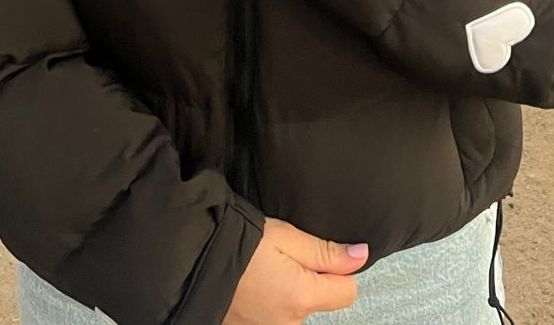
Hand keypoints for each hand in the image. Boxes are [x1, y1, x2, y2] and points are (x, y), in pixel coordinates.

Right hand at [224, 219, 366, 324]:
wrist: (193, 261)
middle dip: (309, 281)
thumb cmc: (238, 243)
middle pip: (319, 302)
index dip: (338, 270)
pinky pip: (275, 318)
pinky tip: (253, 286)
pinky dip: (269, 303)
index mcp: (301, 297)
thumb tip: (360, 256)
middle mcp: (289, 324)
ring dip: (288, 293)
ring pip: (296, 310)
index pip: (347, 292)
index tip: (317, 257)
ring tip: (263, 271)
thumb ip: (326, 252)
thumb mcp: (286, 237)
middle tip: (281, 259)